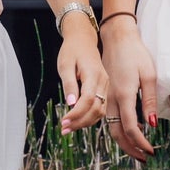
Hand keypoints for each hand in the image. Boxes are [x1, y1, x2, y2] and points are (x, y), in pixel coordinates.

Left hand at [57, 17, 108, 133]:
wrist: (83, 39)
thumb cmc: (72, 50)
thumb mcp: (65, 64)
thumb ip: (69, 84)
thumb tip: (71, 103)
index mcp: (93, 74)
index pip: (88, 100)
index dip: (76, 114)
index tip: (63, 122)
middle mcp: (103, 82)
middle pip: (96, 109)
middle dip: (80, 122)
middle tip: (64, 130)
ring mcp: (105, 85)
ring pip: (100, 111)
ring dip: (85, 122)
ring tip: (69, 128)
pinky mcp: (104, 88)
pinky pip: (100, 107)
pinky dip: (90, 116)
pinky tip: (78, 121)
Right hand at [102, 14, 159, 161]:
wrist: (116, 37)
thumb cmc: (136, 53)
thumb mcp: (149, 74)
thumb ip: (149, 100)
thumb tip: (152, 123)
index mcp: (123, 94)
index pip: (130, 128)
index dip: (140, 143)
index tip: (151, 151)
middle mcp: (111, 99)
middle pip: (116, 133)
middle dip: (130, 149)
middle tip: (144, 158)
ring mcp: (106, 96)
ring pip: (111, 127)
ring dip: (123, 142)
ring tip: (137, 150)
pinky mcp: (106, 93)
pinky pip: (109, 118)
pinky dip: (118, 130)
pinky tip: (129, 132)